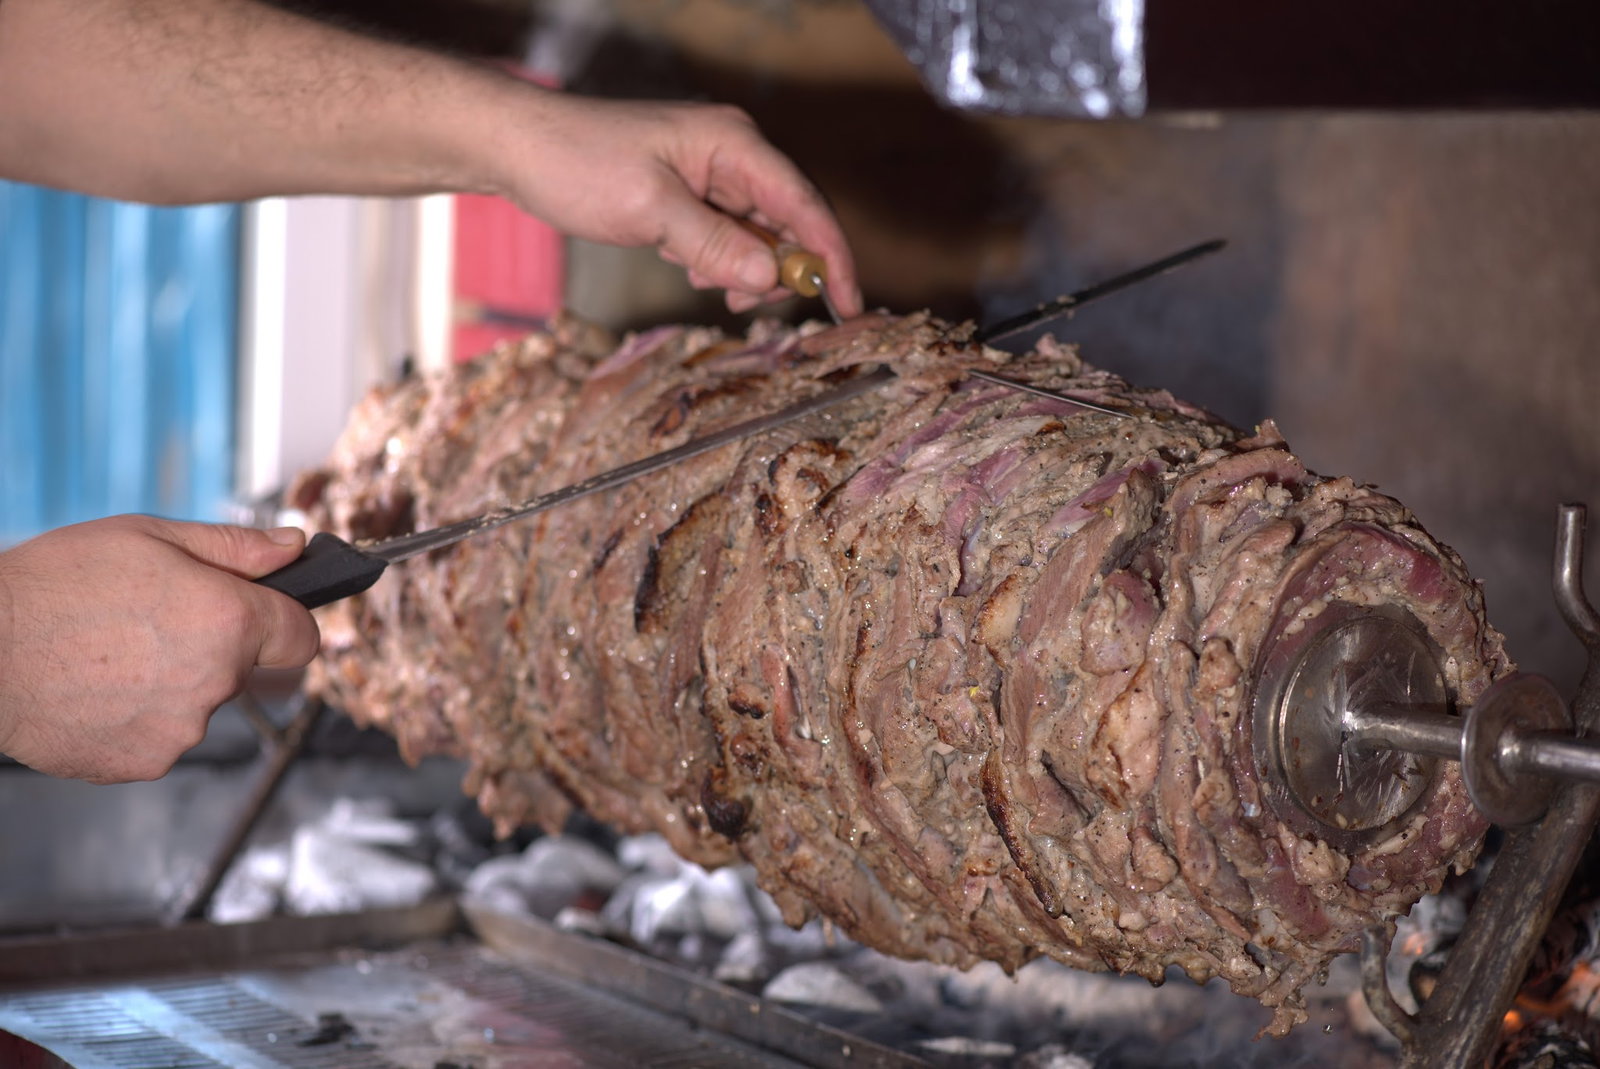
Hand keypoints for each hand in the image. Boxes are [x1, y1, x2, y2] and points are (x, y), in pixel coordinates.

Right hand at [0, 515, 319, 782]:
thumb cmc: (53, 585)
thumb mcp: (149, 536)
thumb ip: (235, 547)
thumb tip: (294, 547)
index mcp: (229, 621)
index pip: (303, 637)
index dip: (285, 621)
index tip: (264, 615)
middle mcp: (215, 683)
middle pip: (244, 668)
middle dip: (215, 645)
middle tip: (151, 621)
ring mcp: (180, 730)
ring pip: (199, 703)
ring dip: (171, 682)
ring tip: (110, 652)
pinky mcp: (142, 762)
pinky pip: (159, 734)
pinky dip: (136, 715)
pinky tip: (95, 686)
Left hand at [486, 89, 862, 317]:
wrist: (517, 148)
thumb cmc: (578, 163)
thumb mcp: (650, 210)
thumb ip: (715, 244)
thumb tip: (769, 278)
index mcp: (733, 144)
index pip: (804, 204)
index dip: (831, 257)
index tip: (847, 302)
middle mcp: (731, 154)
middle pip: (787, 221)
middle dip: (778, 270)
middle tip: (750, 306)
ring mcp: (709, 172)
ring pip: (755, 233)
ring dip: (742, 269)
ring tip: (703, 281)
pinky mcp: (687, 191)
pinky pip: (725, 233)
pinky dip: (716, 260)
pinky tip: (686, 266)